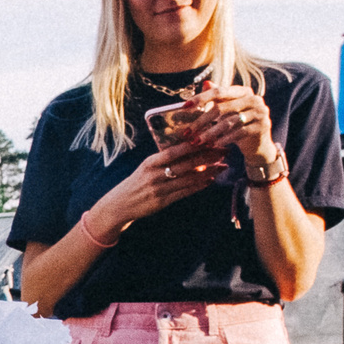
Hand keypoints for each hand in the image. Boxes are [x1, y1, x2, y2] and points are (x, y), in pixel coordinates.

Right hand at [89, 134, 226, 235]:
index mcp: (149, 163)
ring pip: (188, 179)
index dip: (192, 145)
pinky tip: (210, 180)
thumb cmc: (136, 182)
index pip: (173, 151)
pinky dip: (199, 186)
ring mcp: (158, 190)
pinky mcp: (162, 202)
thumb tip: (190, 148)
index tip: (209, 138)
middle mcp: (154, 176)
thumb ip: (164, 159)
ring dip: (208, 172)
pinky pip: (185, 192)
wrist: (119, 205)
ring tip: (222, 166)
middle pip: (185, 164)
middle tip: (223, 151)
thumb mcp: (146, 167)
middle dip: (207, 157)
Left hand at [185, 82, 277, 171]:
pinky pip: (238, 133)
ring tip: (196, 141)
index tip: (185, 107)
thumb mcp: (227, 110)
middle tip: (187, 132)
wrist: (258, 143)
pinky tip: (212, 145)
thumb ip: (218, 97)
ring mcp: (259, 112)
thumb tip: (205, 83)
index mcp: (244, 91)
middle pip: (221, 107)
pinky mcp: (261, 127)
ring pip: (229, 122)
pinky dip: (223, 139)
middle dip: (202, 121)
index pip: (219, 91)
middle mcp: (254, 99)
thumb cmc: (238, 124)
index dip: (201, 98)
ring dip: (210, 133)